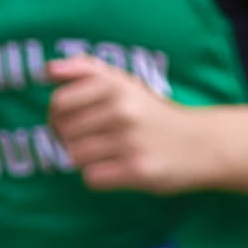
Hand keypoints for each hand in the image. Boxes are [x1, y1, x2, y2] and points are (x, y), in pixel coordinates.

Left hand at [49, 59, 202, 196]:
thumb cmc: (154, 114)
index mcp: (114, 85)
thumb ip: (85, 69)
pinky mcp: (137, 170)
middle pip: (64, 132)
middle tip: (91, 142)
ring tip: (107, 155)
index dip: (57, 116)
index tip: (72, 123)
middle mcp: (121, 109)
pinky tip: (116, 170)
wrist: (201, 144)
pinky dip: (99, 177)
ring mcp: (129, 140)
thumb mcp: (125, 82)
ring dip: (85, 160)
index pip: (59, 103)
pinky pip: (92, 178)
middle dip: (70, 140)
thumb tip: (46, 71)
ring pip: (75, 156)